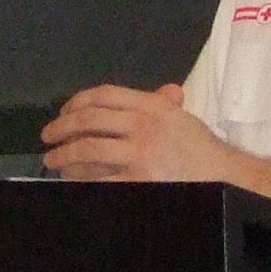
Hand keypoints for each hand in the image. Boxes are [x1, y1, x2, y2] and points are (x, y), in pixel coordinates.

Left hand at [39, 83, 232, 185]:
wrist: (224, 177)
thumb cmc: (201, 149)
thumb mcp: (183, 119)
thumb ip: (165, 104)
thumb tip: (165, 91)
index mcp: (151, 106)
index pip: (104, 95)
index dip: (76, 102)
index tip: (64, 111)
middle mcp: (142, 124)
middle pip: (88, 120)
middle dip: (61, 127)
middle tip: (47, 136)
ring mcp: (139, 153)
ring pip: (88, 149)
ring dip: (64, 155)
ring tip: (52, 161)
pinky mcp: (138, 180)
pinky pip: (101, 178)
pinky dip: (82, 178)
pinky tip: (72, 180)